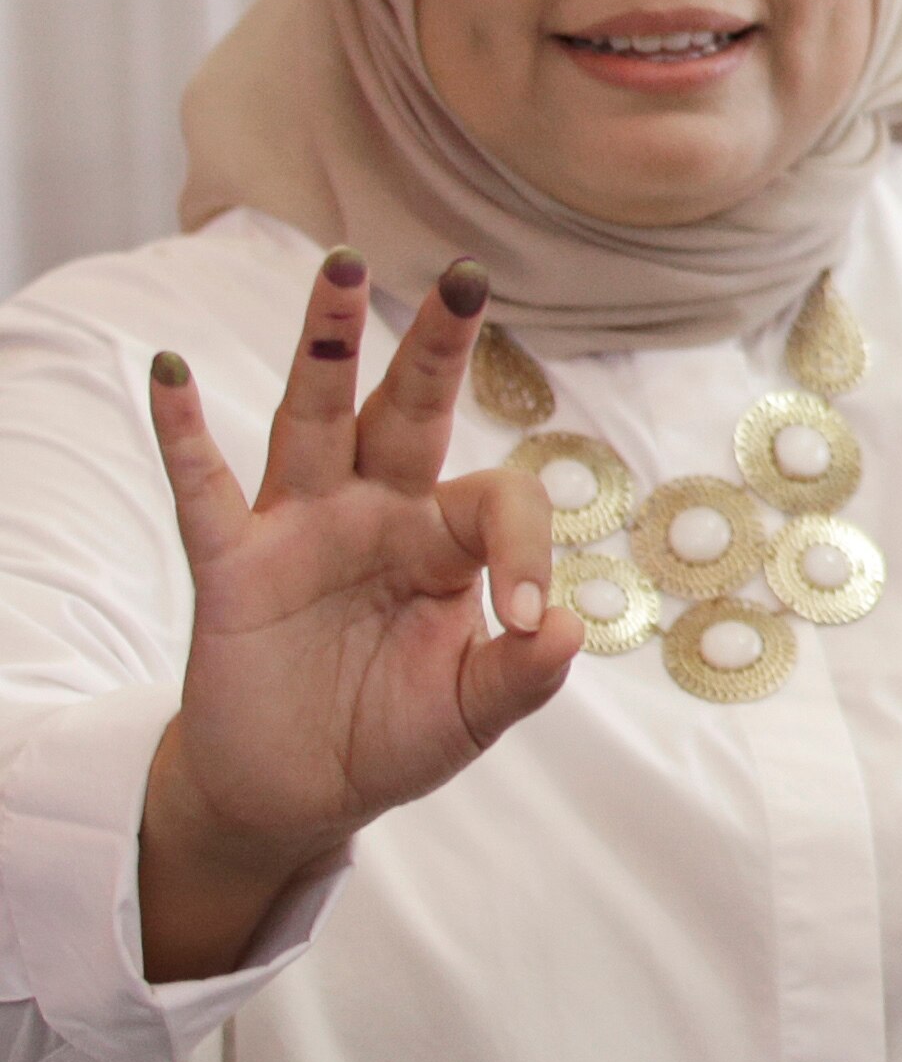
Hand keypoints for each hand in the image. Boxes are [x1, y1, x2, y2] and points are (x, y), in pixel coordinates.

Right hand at [141, 250, 581, 976]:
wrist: (296, 794)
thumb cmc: (391, 738)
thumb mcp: (469, 714)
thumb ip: (522, 676)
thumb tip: (570, 629)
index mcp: (447, 541)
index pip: (501, 498)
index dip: (527, 550)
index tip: (526, 620)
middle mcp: (378, 513)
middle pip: (411, 409)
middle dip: (436, 343)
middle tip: (464, 273)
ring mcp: (301, 529)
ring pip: (316, 417)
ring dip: (326, 345)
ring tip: (338, 267)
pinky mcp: (233, 565)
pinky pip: (204, 490)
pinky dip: (184, 433)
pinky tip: (171, 372)